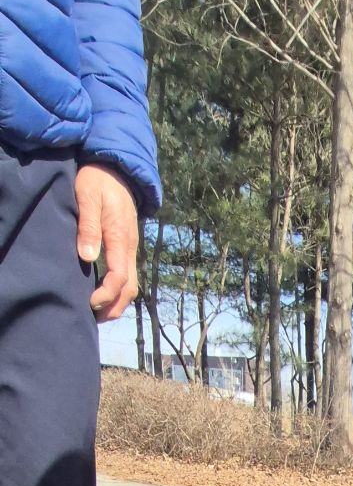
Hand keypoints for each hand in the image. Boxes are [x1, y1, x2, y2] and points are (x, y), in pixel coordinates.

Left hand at [75, 166, 138, 322]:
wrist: (116, 167)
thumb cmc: (98, 180)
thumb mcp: (88, 196)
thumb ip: (88, 226)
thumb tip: (88, 257)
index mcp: (121, 238)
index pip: (118, 277)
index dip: (105, 295)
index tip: (88, 302)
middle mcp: (130, 246)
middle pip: (129, 289)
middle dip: (113, 307)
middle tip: (93, 317)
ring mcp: (130, 247)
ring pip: (131, 285)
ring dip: (116, 303)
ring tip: (97, 312)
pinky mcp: (127, 246)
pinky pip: (127, 276)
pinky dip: (117, 292)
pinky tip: (103, 295)